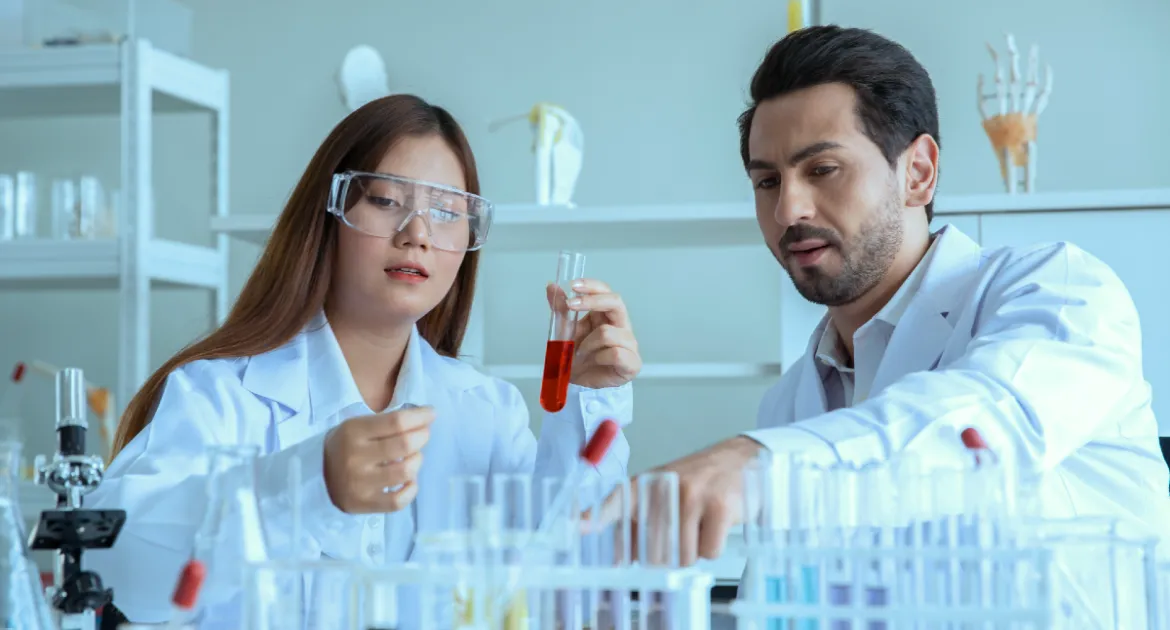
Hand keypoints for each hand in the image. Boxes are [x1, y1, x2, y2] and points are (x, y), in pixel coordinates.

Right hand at [322, 406, 433, 513]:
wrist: (317, 477)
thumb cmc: (346, 446)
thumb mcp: (358, 426)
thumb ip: (387, 423)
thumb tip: (425, 418)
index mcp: (354, 432)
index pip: (396, 421)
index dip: (420, 417)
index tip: (431, 414)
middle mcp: (356, 457)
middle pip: (405, 444)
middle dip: (422, 436)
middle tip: (423, 434)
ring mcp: (360, 484)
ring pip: (406, 471)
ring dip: (417, 461)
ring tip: (414, 457)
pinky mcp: (364, 504)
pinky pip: (399, 500)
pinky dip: (411, 489)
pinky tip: (409, 481)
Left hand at [546, 278, 640, 389]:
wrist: (581, 383)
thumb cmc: (578, 356)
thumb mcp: (566, 331)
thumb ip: (561, 310)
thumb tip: (551, 286)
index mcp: (606, 314)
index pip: (605, 291)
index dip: (591, 286)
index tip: (573, 285)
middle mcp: (621, 325)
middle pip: (616, 302)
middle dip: (593, 301)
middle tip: (571, 305)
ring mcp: (629, 343)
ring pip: (608, 332)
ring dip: (587, 343)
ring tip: (580, 352)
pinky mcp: (632, 363)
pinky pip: (615, 353)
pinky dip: (598, 357)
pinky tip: (595, 362)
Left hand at [597, 436, 762, 564]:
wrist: (742, 459)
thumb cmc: (699, 480)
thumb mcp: (664, 491)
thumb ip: (639, 521)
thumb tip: (620, 559)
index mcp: (647, 484)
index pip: (616, 502)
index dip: (595, 516)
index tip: (577, 527)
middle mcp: (666, 488)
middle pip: (654, 551)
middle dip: (669, 554)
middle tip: (682, 533)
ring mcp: (693, 496)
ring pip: (683, 556)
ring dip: (694, 551)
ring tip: (701, 525)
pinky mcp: (720, 507)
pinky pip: (709, 552)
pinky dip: (714, 548)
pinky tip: (717, 526)